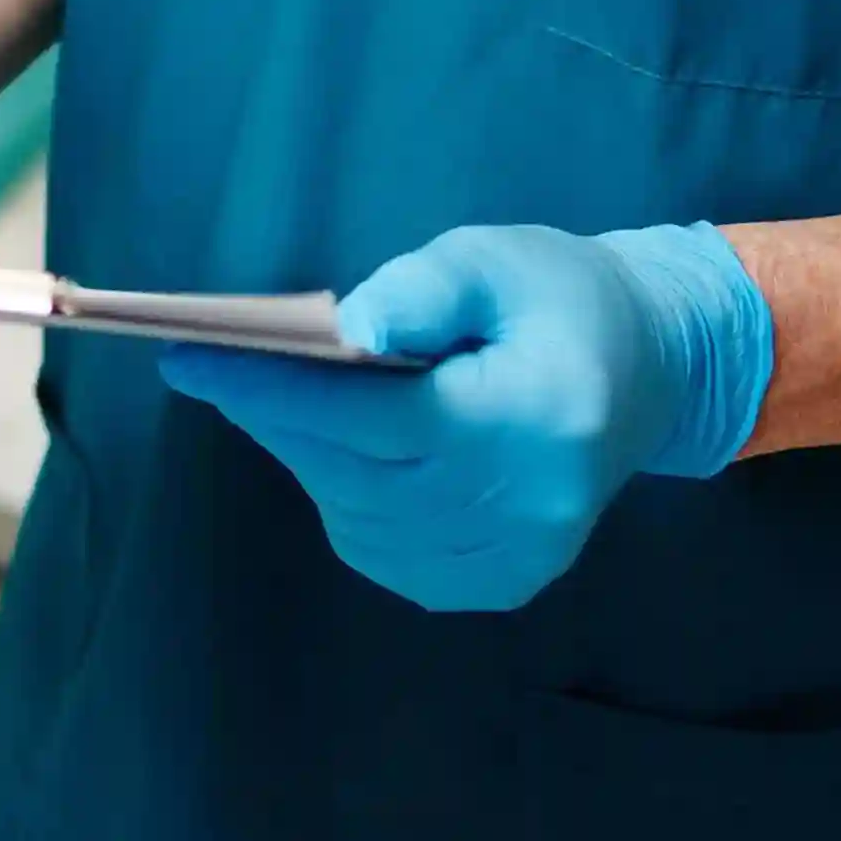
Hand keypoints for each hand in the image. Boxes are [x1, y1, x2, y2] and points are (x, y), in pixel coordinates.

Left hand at [155, 222, 773, 614]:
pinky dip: (347, 499)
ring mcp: (518, 558)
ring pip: (362, 517)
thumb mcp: (495, 258)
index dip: (278, 390)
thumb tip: (346, 330)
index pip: (379, 417)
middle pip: (359, 471)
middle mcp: (531, 507)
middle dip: (273, 417)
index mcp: (535, 418)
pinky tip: (341, 449)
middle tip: (210, 368)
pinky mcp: (504, 582)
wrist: (649, 369)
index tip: (191, 360)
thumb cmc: (559, 298)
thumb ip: (422, 288)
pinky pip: (388, 550)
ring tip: (273, 398)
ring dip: (306, 456)